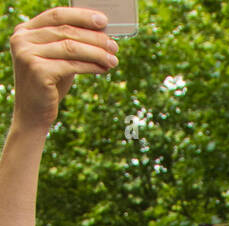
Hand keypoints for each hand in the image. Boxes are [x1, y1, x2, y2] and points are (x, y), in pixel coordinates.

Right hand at [10, 8, 117, 133]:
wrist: (33, 115)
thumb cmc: (49, 86)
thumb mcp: (57, 59)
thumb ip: (69, 44)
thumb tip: (100, 33)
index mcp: (25, 31)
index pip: (57, 15)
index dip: (81, 16)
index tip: (103, 21)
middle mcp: (22, 39)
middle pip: (66, 30)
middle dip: (94, 38)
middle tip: (114, 46)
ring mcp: (27, 54)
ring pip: (71, 47)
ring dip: (96, 53)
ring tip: (113, 59)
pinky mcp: (37, 70)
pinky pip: (72, 64)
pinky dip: (91, 66)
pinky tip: (103, 69)